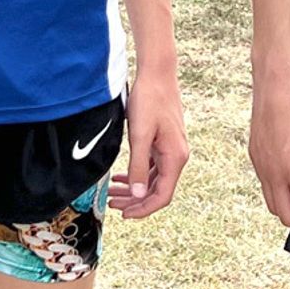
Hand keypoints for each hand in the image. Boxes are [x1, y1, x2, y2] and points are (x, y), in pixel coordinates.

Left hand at [108, 69, 188, 218]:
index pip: (162, 195)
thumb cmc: (150, 100)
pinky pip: (152, 167)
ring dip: (134, 189)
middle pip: (157, 190)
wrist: (157, 74)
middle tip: (112, 204)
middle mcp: (177, 156)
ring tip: (112, 193)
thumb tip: (139, 195)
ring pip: (153, 179)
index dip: (144, 209)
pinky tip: (121, 177)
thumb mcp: (140, 135)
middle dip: (135, 201)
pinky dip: (137, 174)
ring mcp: (171, 149)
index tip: (125, 214)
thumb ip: (139, 166)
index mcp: (175, 157)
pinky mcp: (164, 142)